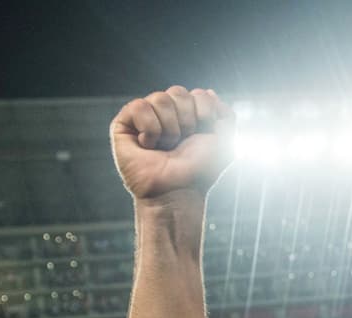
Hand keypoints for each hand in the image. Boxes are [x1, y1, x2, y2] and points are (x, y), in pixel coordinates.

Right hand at [110, 86, 234, 200]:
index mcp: (191, 115)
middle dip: (188, 121)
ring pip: (160, 98)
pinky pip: (140, 106)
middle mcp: (168, 114)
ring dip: (170, 128)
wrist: (180, 190)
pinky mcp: (124, 124)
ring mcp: (145, 117)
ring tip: (166, 147)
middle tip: (183, 144)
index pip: (199, 94)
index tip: (204, 136)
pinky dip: (151, 129)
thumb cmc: (200, 170)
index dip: (205, 114)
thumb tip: (208, 93)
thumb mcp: (226, 142)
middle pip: (179, 92)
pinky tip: (149, 145)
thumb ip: (227, 115)